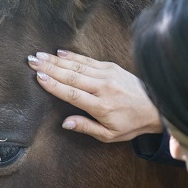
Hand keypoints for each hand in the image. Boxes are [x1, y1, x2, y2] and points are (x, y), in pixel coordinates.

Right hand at [27, 49, 161, 142]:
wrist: (156, 107)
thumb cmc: (131, 124)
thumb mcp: (109, 135)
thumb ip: (86, 128)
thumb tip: (65, 123)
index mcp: (101, 106)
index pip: (72, 94)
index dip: (54, 85)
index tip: (38, 77)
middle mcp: (103, 88)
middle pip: (71, 75)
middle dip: (49, 67)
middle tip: (32, 60)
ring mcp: (108, 74)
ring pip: (78, 65)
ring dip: (57, 60)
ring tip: (40, 55)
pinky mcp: (112, 67)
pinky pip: (88, 60)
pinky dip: (73, 56)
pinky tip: (59, 52)